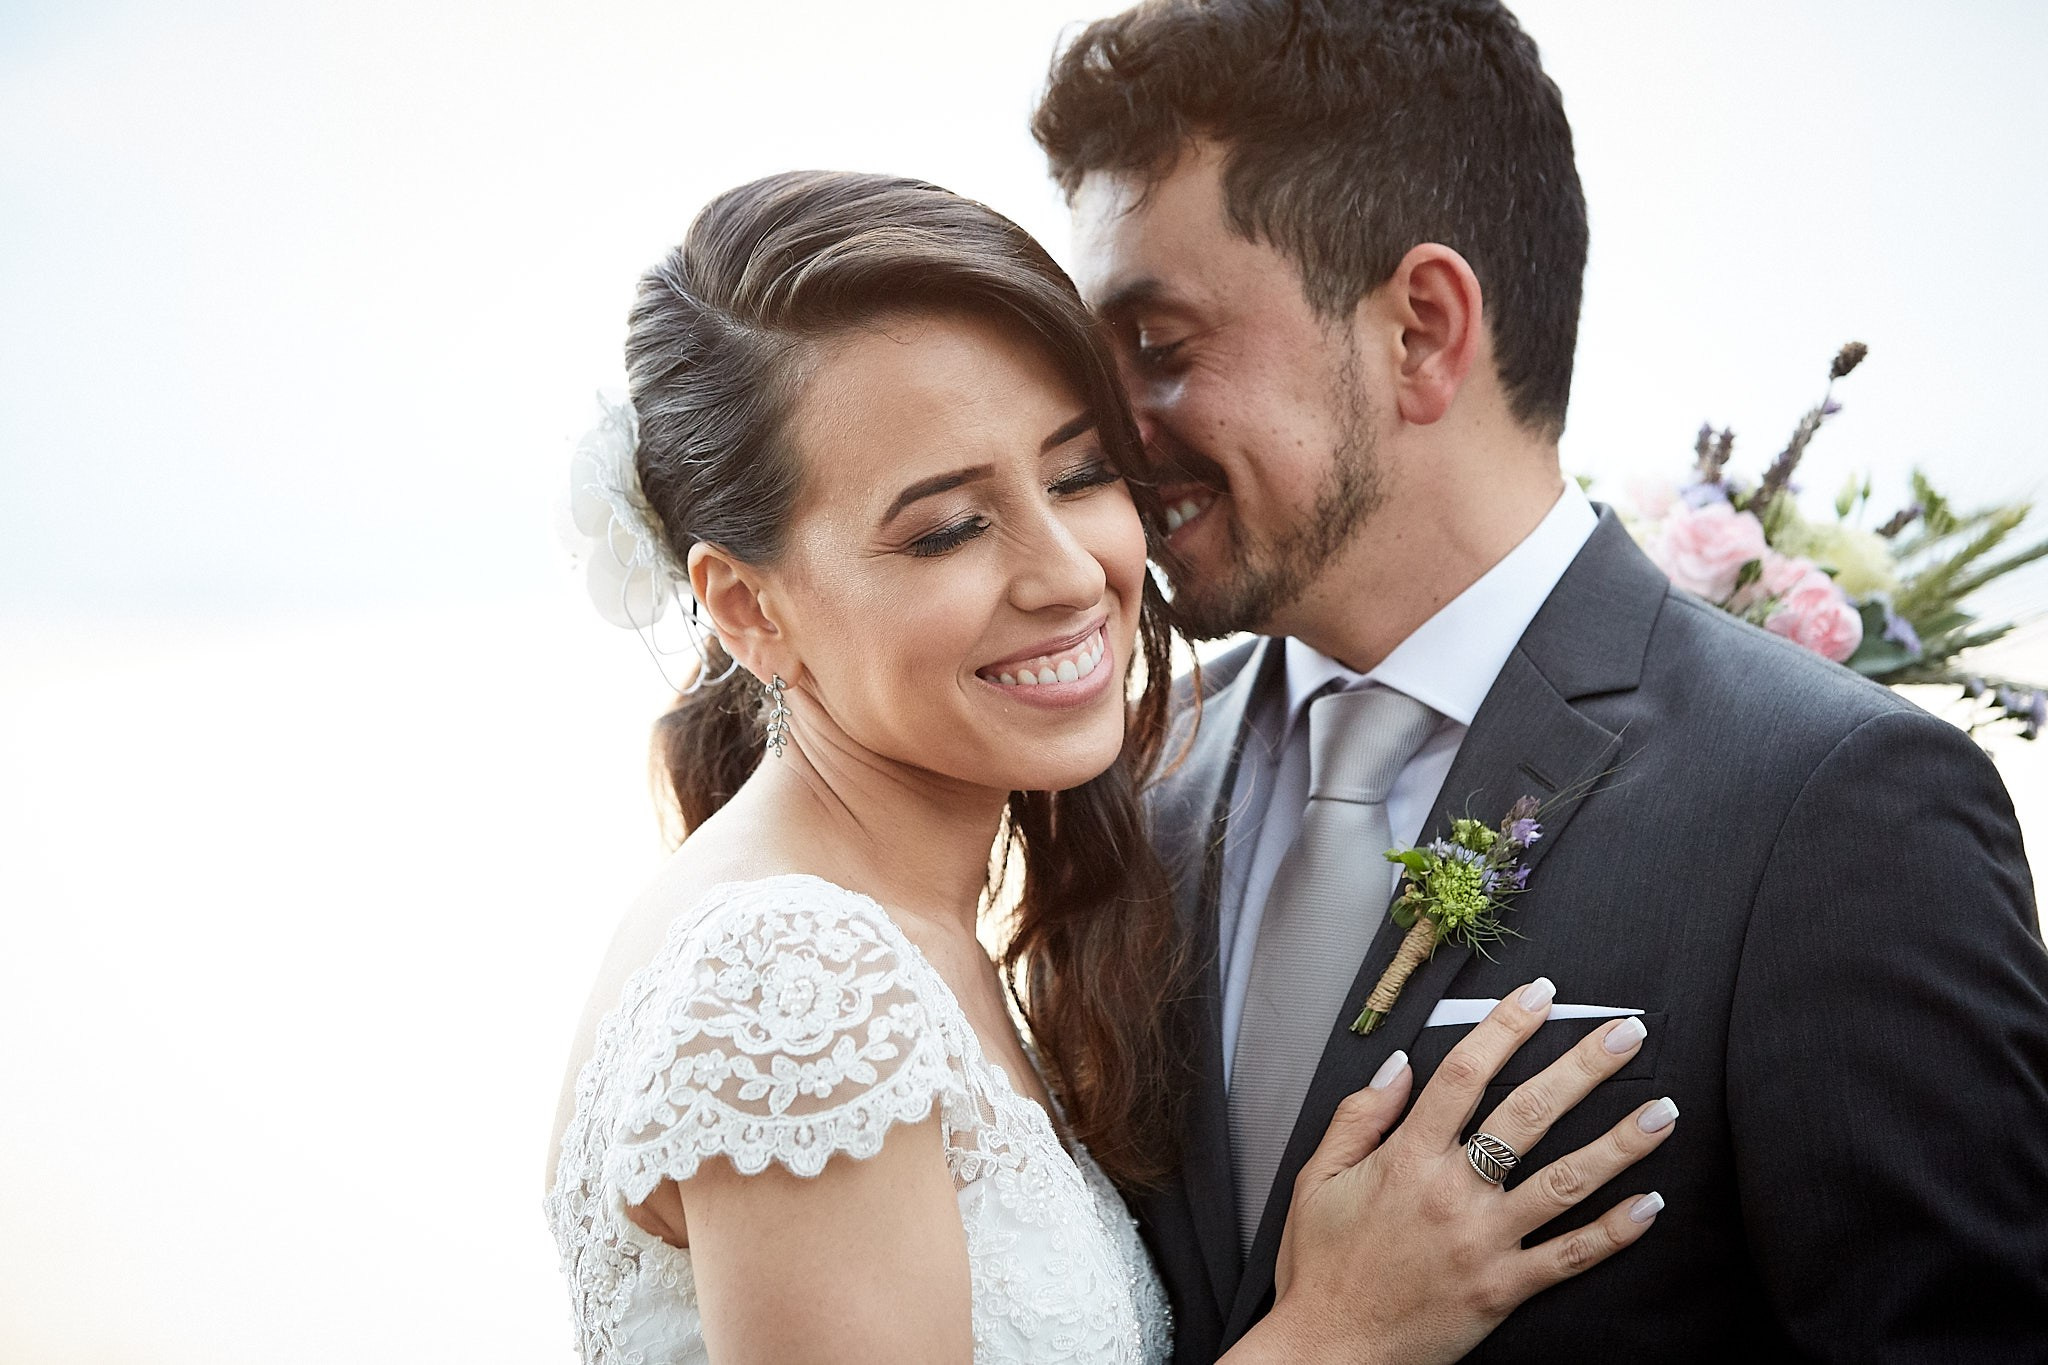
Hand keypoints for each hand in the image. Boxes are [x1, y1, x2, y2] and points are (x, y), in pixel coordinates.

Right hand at [1266, 979, 1674, 1364]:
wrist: (1327, 1352)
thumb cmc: (1320, 1266)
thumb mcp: (1317, 1178)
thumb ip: (1360, 1117)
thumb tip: (1398, 1064)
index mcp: (1406, 1159)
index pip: (1464, 1073)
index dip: (1505, 1027)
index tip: (1539, 996)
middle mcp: (1452, 1194)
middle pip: (1529, 1114)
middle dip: (1584, 1068)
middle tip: (1626, 1034)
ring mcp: (1483, 1244)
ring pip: (1565, 1183)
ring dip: (1619, 1144)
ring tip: (1662, 1112)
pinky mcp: (1503, 1290)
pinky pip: (1570, 1258)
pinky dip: (1614, 1232)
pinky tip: (1649, 1204)